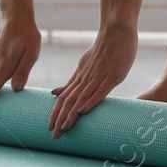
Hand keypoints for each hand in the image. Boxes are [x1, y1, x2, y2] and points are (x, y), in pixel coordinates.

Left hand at [48, 22, 138, 138]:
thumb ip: (71, 81)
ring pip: (81, 98)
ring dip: (71, 114)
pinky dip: (91, 101)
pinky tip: (83, 111)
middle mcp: (86, 78)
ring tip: (63, 128)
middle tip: (53, 136)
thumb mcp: (83, 66)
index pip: (64, 99)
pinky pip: (100, 90)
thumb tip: (54, 93)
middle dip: (59, 119)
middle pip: (69, 101)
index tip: (50, 128)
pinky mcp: (112, 75)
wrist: (116, 30)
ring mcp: (99, 76)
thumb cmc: (103, 49)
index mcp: (79, 77)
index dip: (56, 114)